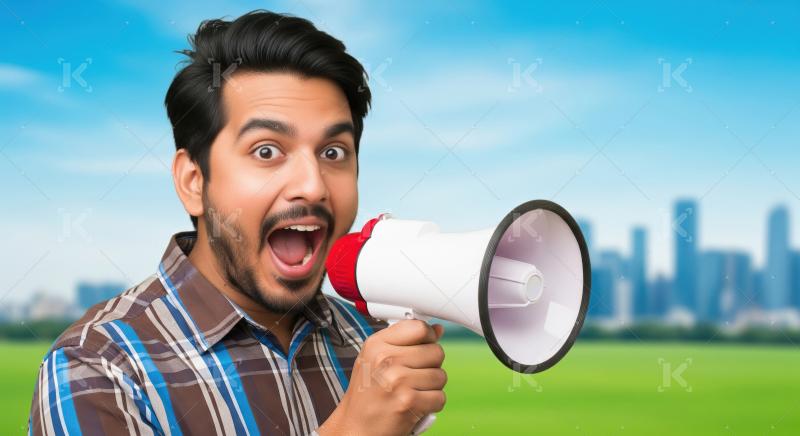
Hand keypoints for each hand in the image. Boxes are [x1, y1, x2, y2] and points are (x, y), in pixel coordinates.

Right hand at [318, 320, 446, 435]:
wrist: (356, 427)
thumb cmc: (367, 395)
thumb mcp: (377, 359)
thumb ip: (406, 341)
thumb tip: (437, 330)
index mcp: (376, 344)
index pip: (419, 327)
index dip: (428, 337)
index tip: (424, 345)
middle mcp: (386, 359)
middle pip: (436, 351)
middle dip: (430, 366)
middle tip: (413, 376)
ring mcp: (397, 381)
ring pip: (441, 375)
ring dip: (432, 387)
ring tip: (412, 391)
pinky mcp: (408, 402)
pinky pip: (440, 397)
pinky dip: (432, 404)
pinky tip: (415, 405)